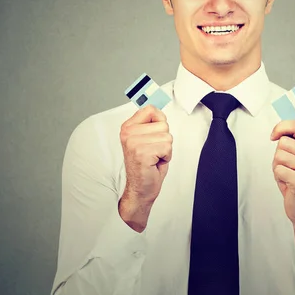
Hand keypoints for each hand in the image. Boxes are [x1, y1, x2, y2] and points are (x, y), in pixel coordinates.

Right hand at [118, 104, 172, 230]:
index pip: (151, 109)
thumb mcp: (146, 138)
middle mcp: (128, 133)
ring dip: (165, 149)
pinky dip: (166, 157)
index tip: (153, 135)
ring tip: (154, 158)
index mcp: (127, 126)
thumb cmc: (146, 165)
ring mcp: (133, 142)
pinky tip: (154, 163)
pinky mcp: (142, 153)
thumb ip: (151, 122)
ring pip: (167, 136)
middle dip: (164, 140)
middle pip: (163, 124)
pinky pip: (167, 147)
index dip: (159, 123)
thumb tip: (158, 105)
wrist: (140, 189)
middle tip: (153, 152)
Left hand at [270, 120, 294, 250]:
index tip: (273, 136)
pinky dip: (278, 177)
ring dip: (278, 167)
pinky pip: (278, 170)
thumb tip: (277, 132)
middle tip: (288, 167)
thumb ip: (291, 142)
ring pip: (278, 156)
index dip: (280, 127)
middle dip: (279, 155)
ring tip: (288, 175)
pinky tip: (288, 183)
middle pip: (283, 142)